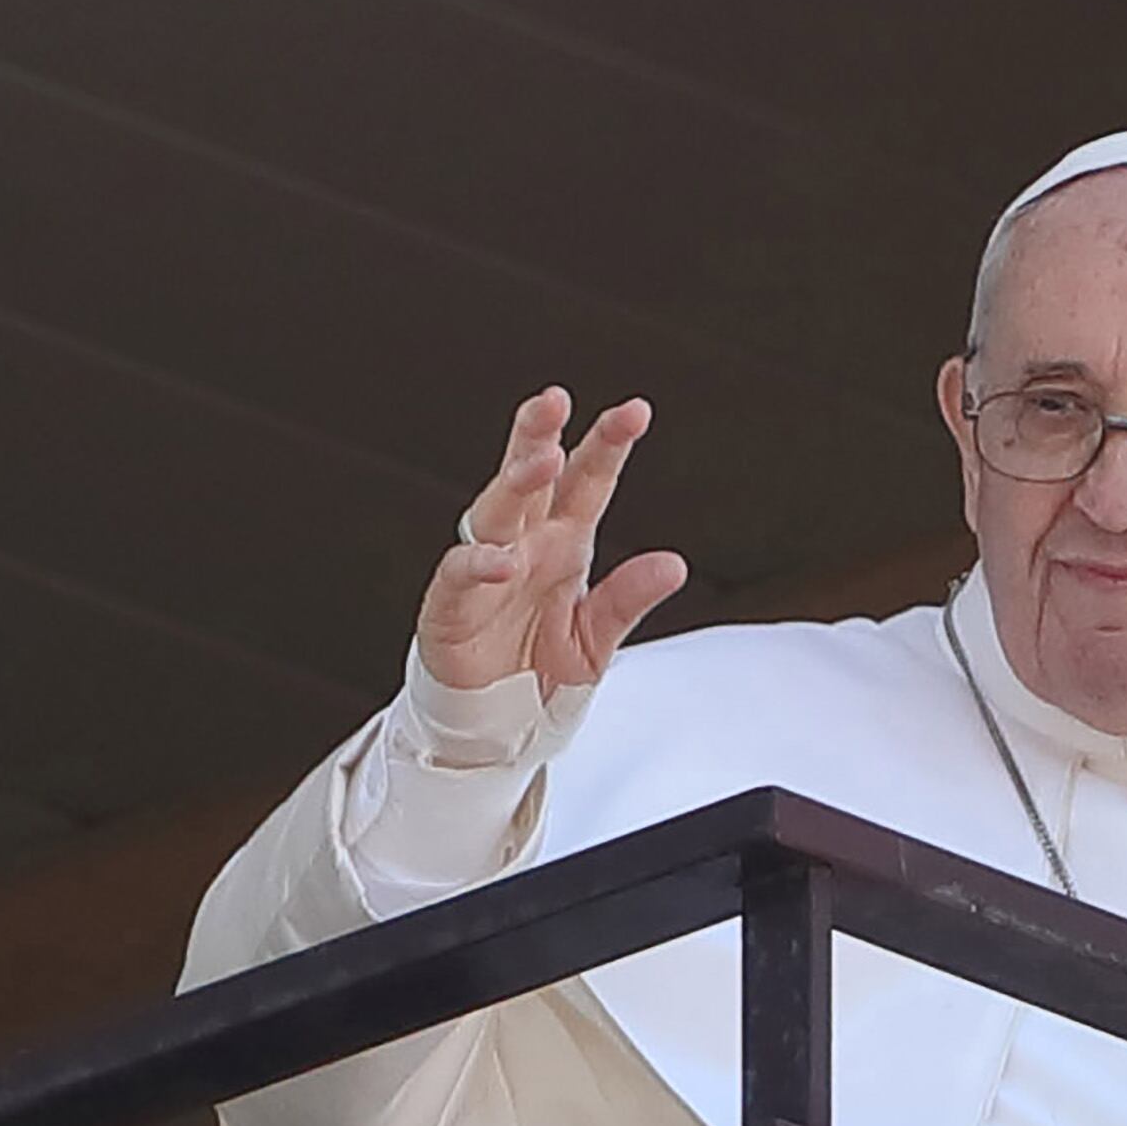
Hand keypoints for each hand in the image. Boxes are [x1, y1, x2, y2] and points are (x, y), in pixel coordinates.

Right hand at [416, 387, 688, 693]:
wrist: (496, 724)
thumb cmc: (540, 669)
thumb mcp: (599, 637)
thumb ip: (629, 599)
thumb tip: (675, 564)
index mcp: (565, 543)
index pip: (588, 482)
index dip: (607, 445)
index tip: (634, 411)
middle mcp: (525, 545)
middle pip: (532, 478)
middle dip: (541, 435)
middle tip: (555, 400)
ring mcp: (486, 570)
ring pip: (496, 511)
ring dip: (516, 483)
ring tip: (540, 460)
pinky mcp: (451, 605)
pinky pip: (461, 576)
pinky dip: (479, 565)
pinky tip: (501, 559)